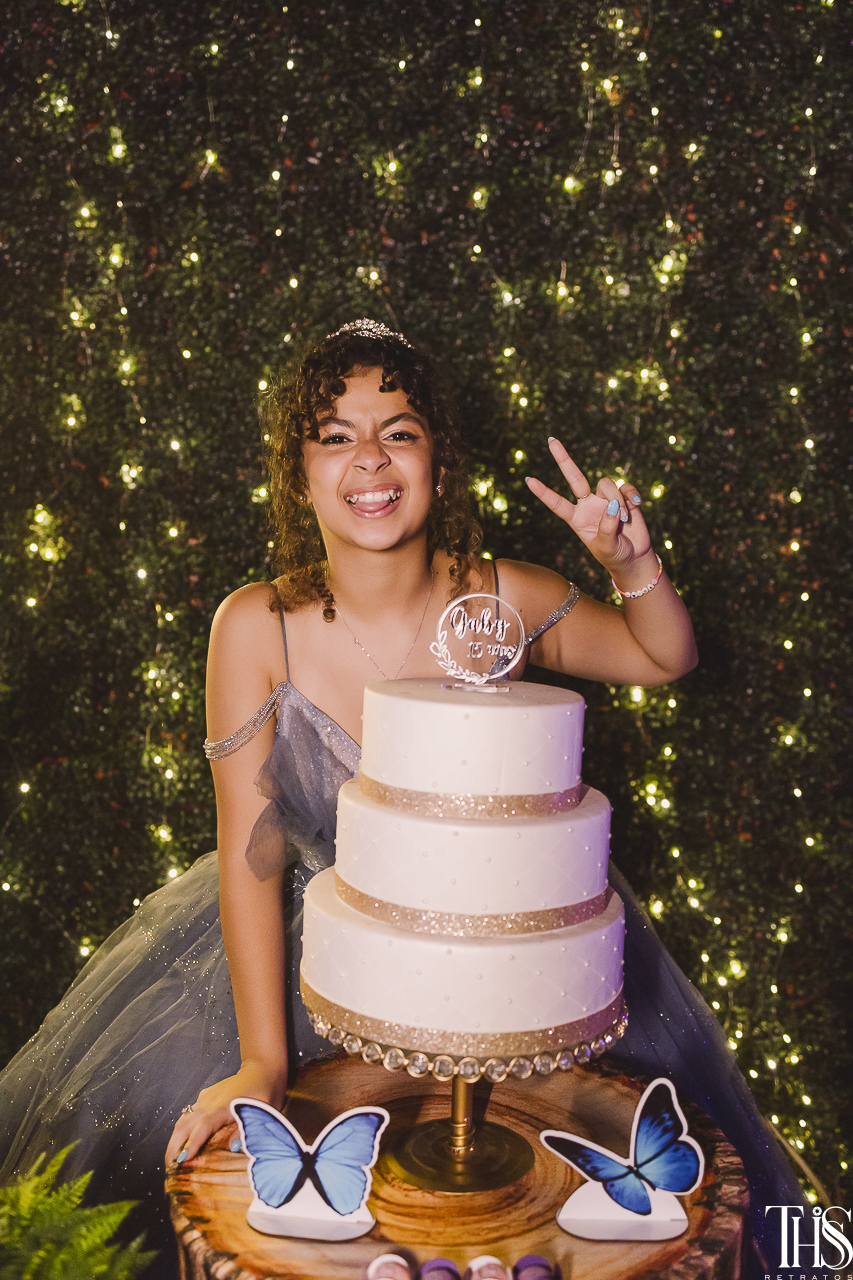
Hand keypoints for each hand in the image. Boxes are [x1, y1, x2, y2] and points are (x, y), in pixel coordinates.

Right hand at [165, 1059, 287, 1166]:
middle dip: (174, 1147)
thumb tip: (232, 1149)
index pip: (203, 1127)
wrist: (262, 1068)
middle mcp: (210, 1102)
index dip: (191, 1144)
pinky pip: (190, 1113)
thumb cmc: (265, 1092)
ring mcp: (206, 1098)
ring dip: (176, 1139)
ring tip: (173, 1159)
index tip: (182, 1161)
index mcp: (224, 1107)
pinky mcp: (206, 1096)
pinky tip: (184, 1141)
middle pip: (184, 1124)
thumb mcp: (261, 1113)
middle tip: (170, 1168)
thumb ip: (245, 1130)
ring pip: (184, 1119)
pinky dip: (183, 1129)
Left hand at [525, 438, 652, 578]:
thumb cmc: (614, 555)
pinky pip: (626, 487)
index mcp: (576, 518)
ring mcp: (606, 499)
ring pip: (606, 484)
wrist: (634, 557)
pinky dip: (631, 495)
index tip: (528, 480)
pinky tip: (636, 506)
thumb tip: (614, 504)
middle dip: (563, 459)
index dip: (544, 492)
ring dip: (617, 500)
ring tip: (625, 519)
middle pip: (575, 478)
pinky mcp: (625, 497)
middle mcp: (588, 504)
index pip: (557, 503)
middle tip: (551, 440)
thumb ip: (607, 527)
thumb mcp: (606, 547)